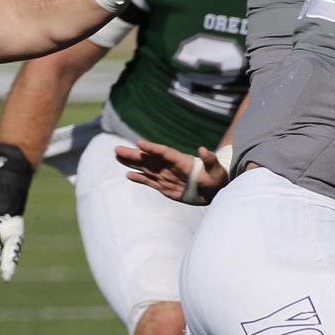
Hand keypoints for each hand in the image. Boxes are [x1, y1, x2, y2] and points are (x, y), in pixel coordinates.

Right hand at [114, 140, 229, 203]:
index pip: (163, 152)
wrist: (214, 190)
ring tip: (117, 156)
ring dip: (131, 163)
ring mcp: (166, 175)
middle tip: (117, 149)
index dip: (151, 148)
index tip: (139, 143)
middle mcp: (170, 166)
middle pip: (148, 158)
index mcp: (181, 160)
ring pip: (145, 168)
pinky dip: (139, 178)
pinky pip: (149, 181)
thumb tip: (204, 149)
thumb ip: (210, 160)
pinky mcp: (164, 186)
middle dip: (133, 154)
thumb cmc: (217, 178)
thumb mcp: (216, 170)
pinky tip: (128, 175)